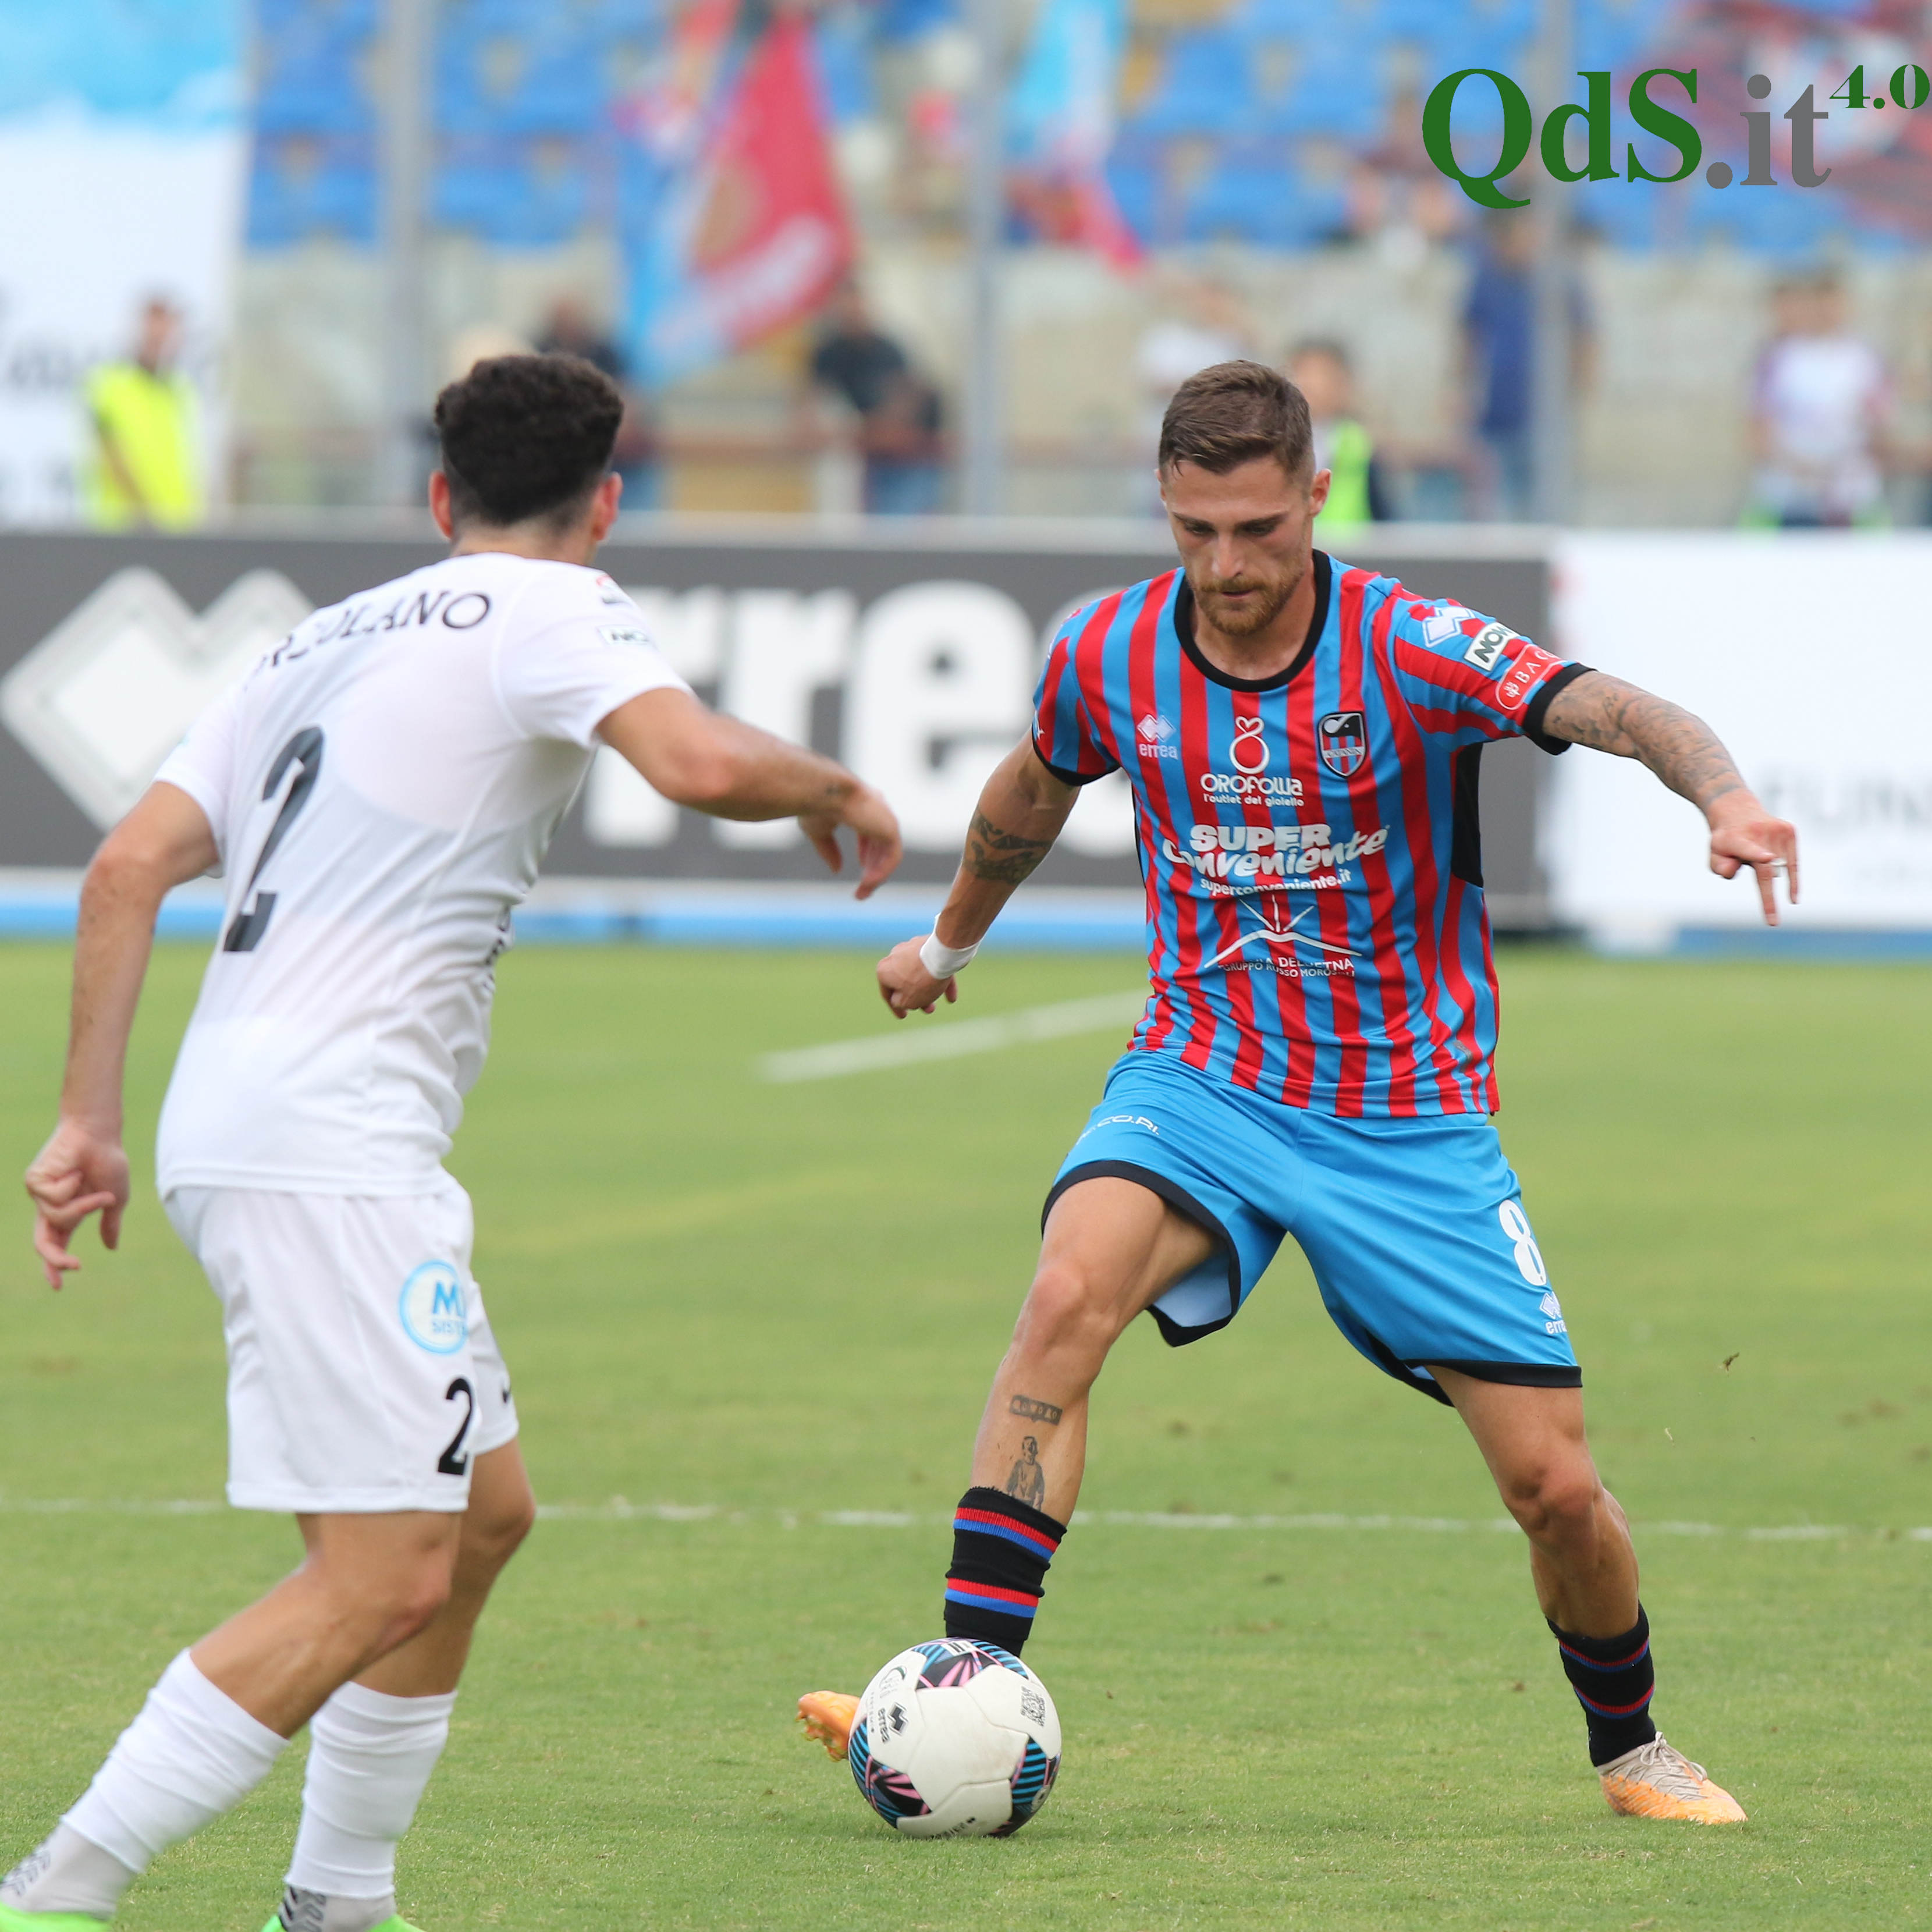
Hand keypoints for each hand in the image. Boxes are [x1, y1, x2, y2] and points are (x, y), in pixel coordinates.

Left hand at [25, 1118, 129, 1290]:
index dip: (54, 1266)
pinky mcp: (34, 1181)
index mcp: (68, 1213)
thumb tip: (111, 1247)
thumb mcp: (116, 1199)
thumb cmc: (109, 1162)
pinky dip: (70, 1188)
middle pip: (43, 1242)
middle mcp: (50, 1206)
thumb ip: (110, 1223)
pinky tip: (75, 1171)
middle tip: (75, 1266)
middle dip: (56, 1258)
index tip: (57, 1287)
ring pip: (55, 1218)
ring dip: (83, 1207)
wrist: (99, 1134)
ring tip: (97, 1189)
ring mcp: (40, 1194)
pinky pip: (51, 1198)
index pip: (55, 1244)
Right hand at [799, 783, 902, 900]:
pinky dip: (881, 873)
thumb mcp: (819, 831)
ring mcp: (887, 819)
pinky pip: (892, 858)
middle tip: (864, 888)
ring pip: (889, 854)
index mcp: (864, 805)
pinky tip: (867, 884)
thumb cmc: (816, 804)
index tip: (862, 866)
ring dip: (877, 875)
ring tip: (863, 892)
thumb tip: (837, 870)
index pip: (873, 831)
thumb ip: (829, 849)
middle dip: (874, 868)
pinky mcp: (891, 829)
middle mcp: (879, 810)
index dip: (869, 850)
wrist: (823, 792)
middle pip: (883, 845)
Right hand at [877, 935, 958, 1018]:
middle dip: (917, 998)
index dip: (896, 1008)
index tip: (903, 1016)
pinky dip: (939, 979)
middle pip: (905, 982)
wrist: (941, 954)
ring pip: (920, 974)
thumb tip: (900, 1000)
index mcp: (884, 970)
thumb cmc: (921, 979)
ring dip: (929, 989)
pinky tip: (950, 995)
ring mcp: (911, 948)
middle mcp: (894, 957)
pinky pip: (932, 965)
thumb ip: (900, 1003)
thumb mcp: (908, 1001)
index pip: (887, 994)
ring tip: (939, 999)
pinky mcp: (928, 944)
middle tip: (928, 1009)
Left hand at [1707, 791, 1798, 924]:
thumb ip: (1720, 865)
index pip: (1747, 847)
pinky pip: (1793, 862)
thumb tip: (1733, 872)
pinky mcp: (1790, 831)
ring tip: (1756, 860)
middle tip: (1772, 922)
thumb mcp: (1714, 853)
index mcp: (1737, 838)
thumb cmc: (1725, 840)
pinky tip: (1792, 898)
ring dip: (1769, 873)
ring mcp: (1777, 830)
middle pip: (1767, 870)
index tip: (1767, 858)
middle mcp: (1759, 832)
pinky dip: (1792, 879)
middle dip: (1769, 897)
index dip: (1756, 854)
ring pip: (1780, 867)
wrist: (1738, 811)